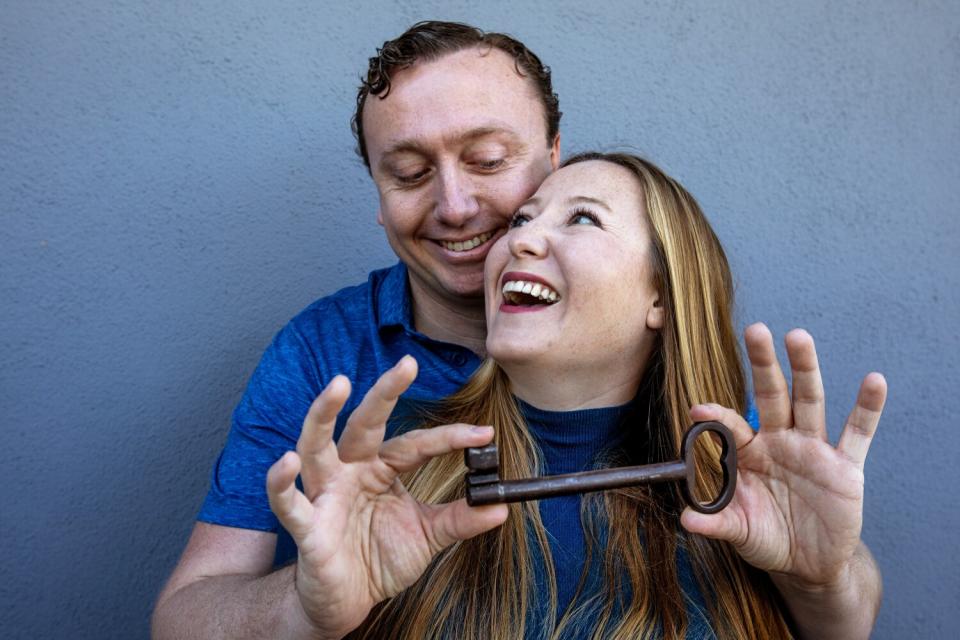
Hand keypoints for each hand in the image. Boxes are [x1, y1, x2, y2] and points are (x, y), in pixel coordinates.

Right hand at [266, 356, 507, 638]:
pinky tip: (287, 461)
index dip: (449, 438)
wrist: (348, 601)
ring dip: (323, 414)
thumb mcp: (428, 536)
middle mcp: (350, 471)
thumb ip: (460, 519)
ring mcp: (326, 494)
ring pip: (316, 445)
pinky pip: (287, 500)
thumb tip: (502, 507)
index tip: (485, 435)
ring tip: (337, 386)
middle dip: (384, 392)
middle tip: (408, 364)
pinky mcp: (306, 523)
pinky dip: (281, 480)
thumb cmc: (380, 559)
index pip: (415, 444)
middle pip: (364, 423)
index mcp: (380, 469)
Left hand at [680, 323, 886, 589]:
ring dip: (806, 369)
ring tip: (798, 336)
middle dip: (764, 364)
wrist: (809, 564)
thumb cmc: (768, 537)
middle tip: (755, 330)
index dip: (717, 417)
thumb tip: (684, 521)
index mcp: (750, 453)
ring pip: (810, 402)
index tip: (697, 410)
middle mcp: (781, 442)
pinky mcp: (845, 467)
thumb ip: (714, 522)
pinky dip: (868, 408)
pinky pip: (858, 433)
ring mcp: (814, 450)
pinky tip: (875, 381)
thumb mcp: (739, 531)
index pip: (732, 427)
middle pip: (773, 395)